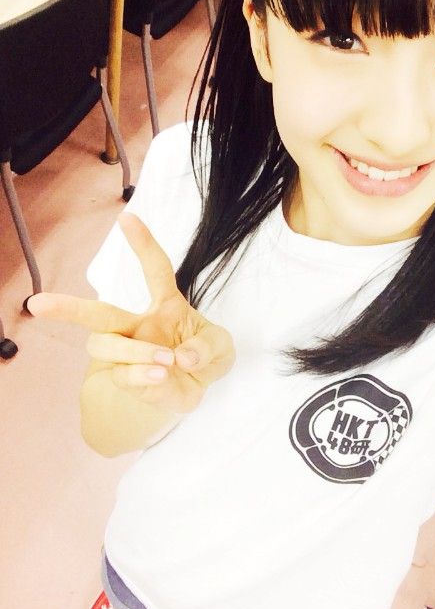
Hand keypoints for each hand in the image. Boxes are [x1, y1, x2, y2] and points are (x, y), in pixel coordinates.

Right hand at [27, 213, 234, 413]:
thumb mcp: (222, 348)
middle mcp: (139, 325)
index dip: (142, 244)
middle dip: (68, 307)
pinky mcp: (125, 378)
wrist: (192, 391)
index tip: (126, 218)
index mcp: (166, 305)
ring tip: (166, 360)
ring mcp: (128, 352)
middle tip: (38, 303)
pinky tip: (159, 375)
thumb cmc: (201, 357)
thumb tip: (183, 356)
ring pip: (105, 345)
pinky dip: (140, 374)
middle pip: (99, 313)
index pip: (155, 270)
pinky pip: (122, 374)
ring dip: (134, 352)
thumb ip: (210, 347)